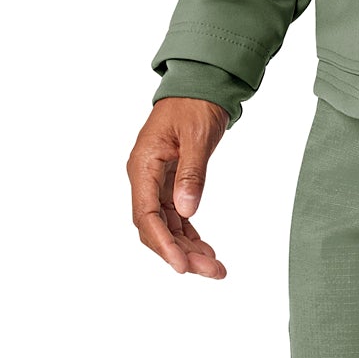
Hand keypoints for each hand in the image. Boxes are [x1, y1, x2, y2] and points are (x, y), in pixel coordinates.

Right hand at [127, 98, 230, 276]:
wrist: (199, 86)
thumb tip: (186, 211)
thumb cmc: (195, 105)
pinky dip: (189, 233)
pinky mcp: (169, 183)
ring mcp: (155, 182)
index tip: (183, 266)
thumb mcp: (197, 137)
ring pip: (166, 225)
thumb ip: (192, 174)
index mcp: (143, 165)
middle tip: (212, 271)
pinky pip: (175, 216)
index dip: (164, 244)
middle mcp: (144, 177)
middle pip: (155, 227)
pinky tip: (206, 249)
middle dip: (181, 252)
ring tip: (215, 267)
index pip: (147, 215)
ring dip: (188, 247)